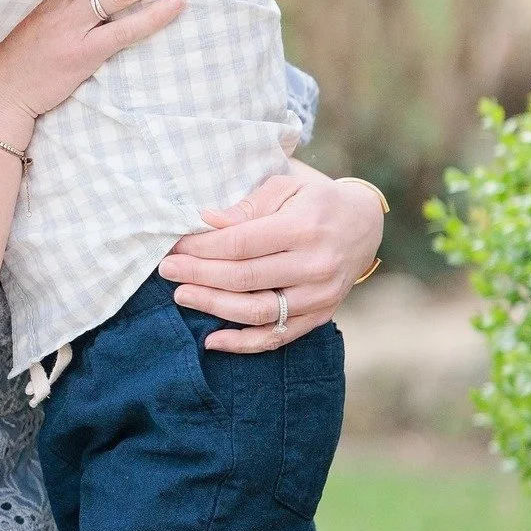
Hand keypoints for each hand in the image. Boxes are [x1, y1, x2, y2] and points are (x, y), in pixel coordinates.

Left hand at [157, 164, 383, 351]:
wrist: (363, 226)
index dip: (202, 247)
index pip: (241, 243)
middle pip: (244, 278)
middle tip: (168, 270)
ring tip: (182, 296)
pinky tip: (212, 340)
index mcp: (304, 228)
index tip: (175, 246)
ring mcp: (319, 295)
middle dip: (199, 275)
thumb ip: (247, 206)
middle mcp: (315, 265)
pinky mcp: (319, 316)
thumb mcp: (286, 187)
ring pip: (257, 311)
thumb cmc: (314, 201)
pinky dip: (243, 343)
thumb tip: (206, 221)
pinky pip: (277, 337)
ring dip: (213, 307)